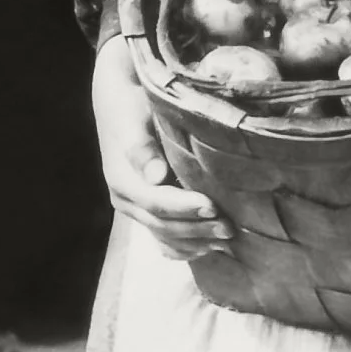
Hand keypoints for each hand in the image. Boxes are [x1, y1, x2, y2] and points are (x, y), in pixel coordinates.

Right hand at [92, 34, 233, 260]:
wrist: (120, 103)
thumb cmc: (132, 107)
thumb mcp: (133, 120)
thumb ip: (142, 148)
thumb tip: (156, 176)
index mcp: (123, 179)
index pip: (156, 202)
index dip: (185, 208)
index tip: (214, 206)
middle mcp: (126, 200)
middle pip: (163, 225)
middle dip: (197, 229)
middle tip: (230, 227)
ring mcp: (136, 209)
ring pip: (165, 236)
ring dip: (196, 241)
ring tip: (226, 239)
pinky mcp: (148, 212)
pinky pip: (164, 240)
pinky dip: (186, 247)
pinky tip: (208, 247)